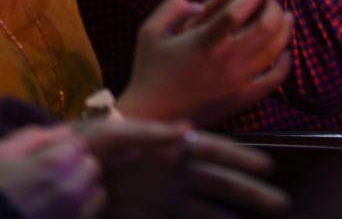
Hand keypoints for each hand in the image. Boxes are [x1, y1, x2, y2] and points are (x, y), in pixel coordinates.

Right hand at [0, 125, 104, 218]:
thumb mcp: (0, 152)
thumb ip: (35, 136)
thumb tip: (63, 130)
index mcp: (54, 163)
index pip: (79, 143)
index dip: (64, 147)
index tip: (49, 155)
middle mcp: (71, 188)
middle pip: (91, 166)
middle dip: (77, 166)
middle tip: (54, 175)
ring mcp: (73, 213)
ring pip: (96, 191)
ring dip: (83, 189)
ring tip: (59, 194)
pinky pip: (90, 213)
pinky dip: (82, 209)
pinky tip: (60, 210)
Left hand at [77, 118, 289, 218]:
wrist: (59, 176)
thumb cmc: (89, 147)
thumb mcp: (117, 132)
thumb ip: (152, 132)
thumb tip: (188, 130)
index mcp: (168, 146)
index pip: (213, 150)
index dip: (241, 159)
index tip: (268, 168)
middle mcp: (174, 172)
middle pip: (221, 182)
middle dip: (251, 192)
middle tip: (282, 204)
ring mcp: (165, 197)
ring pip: (210, 208)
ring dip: (235, 215)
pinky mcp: (153, 215)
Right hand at [117, 0, 292, 124]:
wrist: (152, 117)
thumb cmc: (148, 72)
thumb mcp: (149, 32)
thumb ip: (171, 8)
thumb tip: (197, 1)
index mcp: (203, 42)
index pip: (237, 11)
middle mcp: (224, 61)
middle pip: (264, 28)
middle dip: (273, 9)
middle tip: (272, 1)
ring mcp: (235, 82)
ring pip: (273, 52)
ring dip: (284, 31)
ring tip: (286, 17)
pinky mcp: (240, 99)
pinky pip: (271, 82)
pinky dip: (284, 67)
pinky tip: (286, 55)